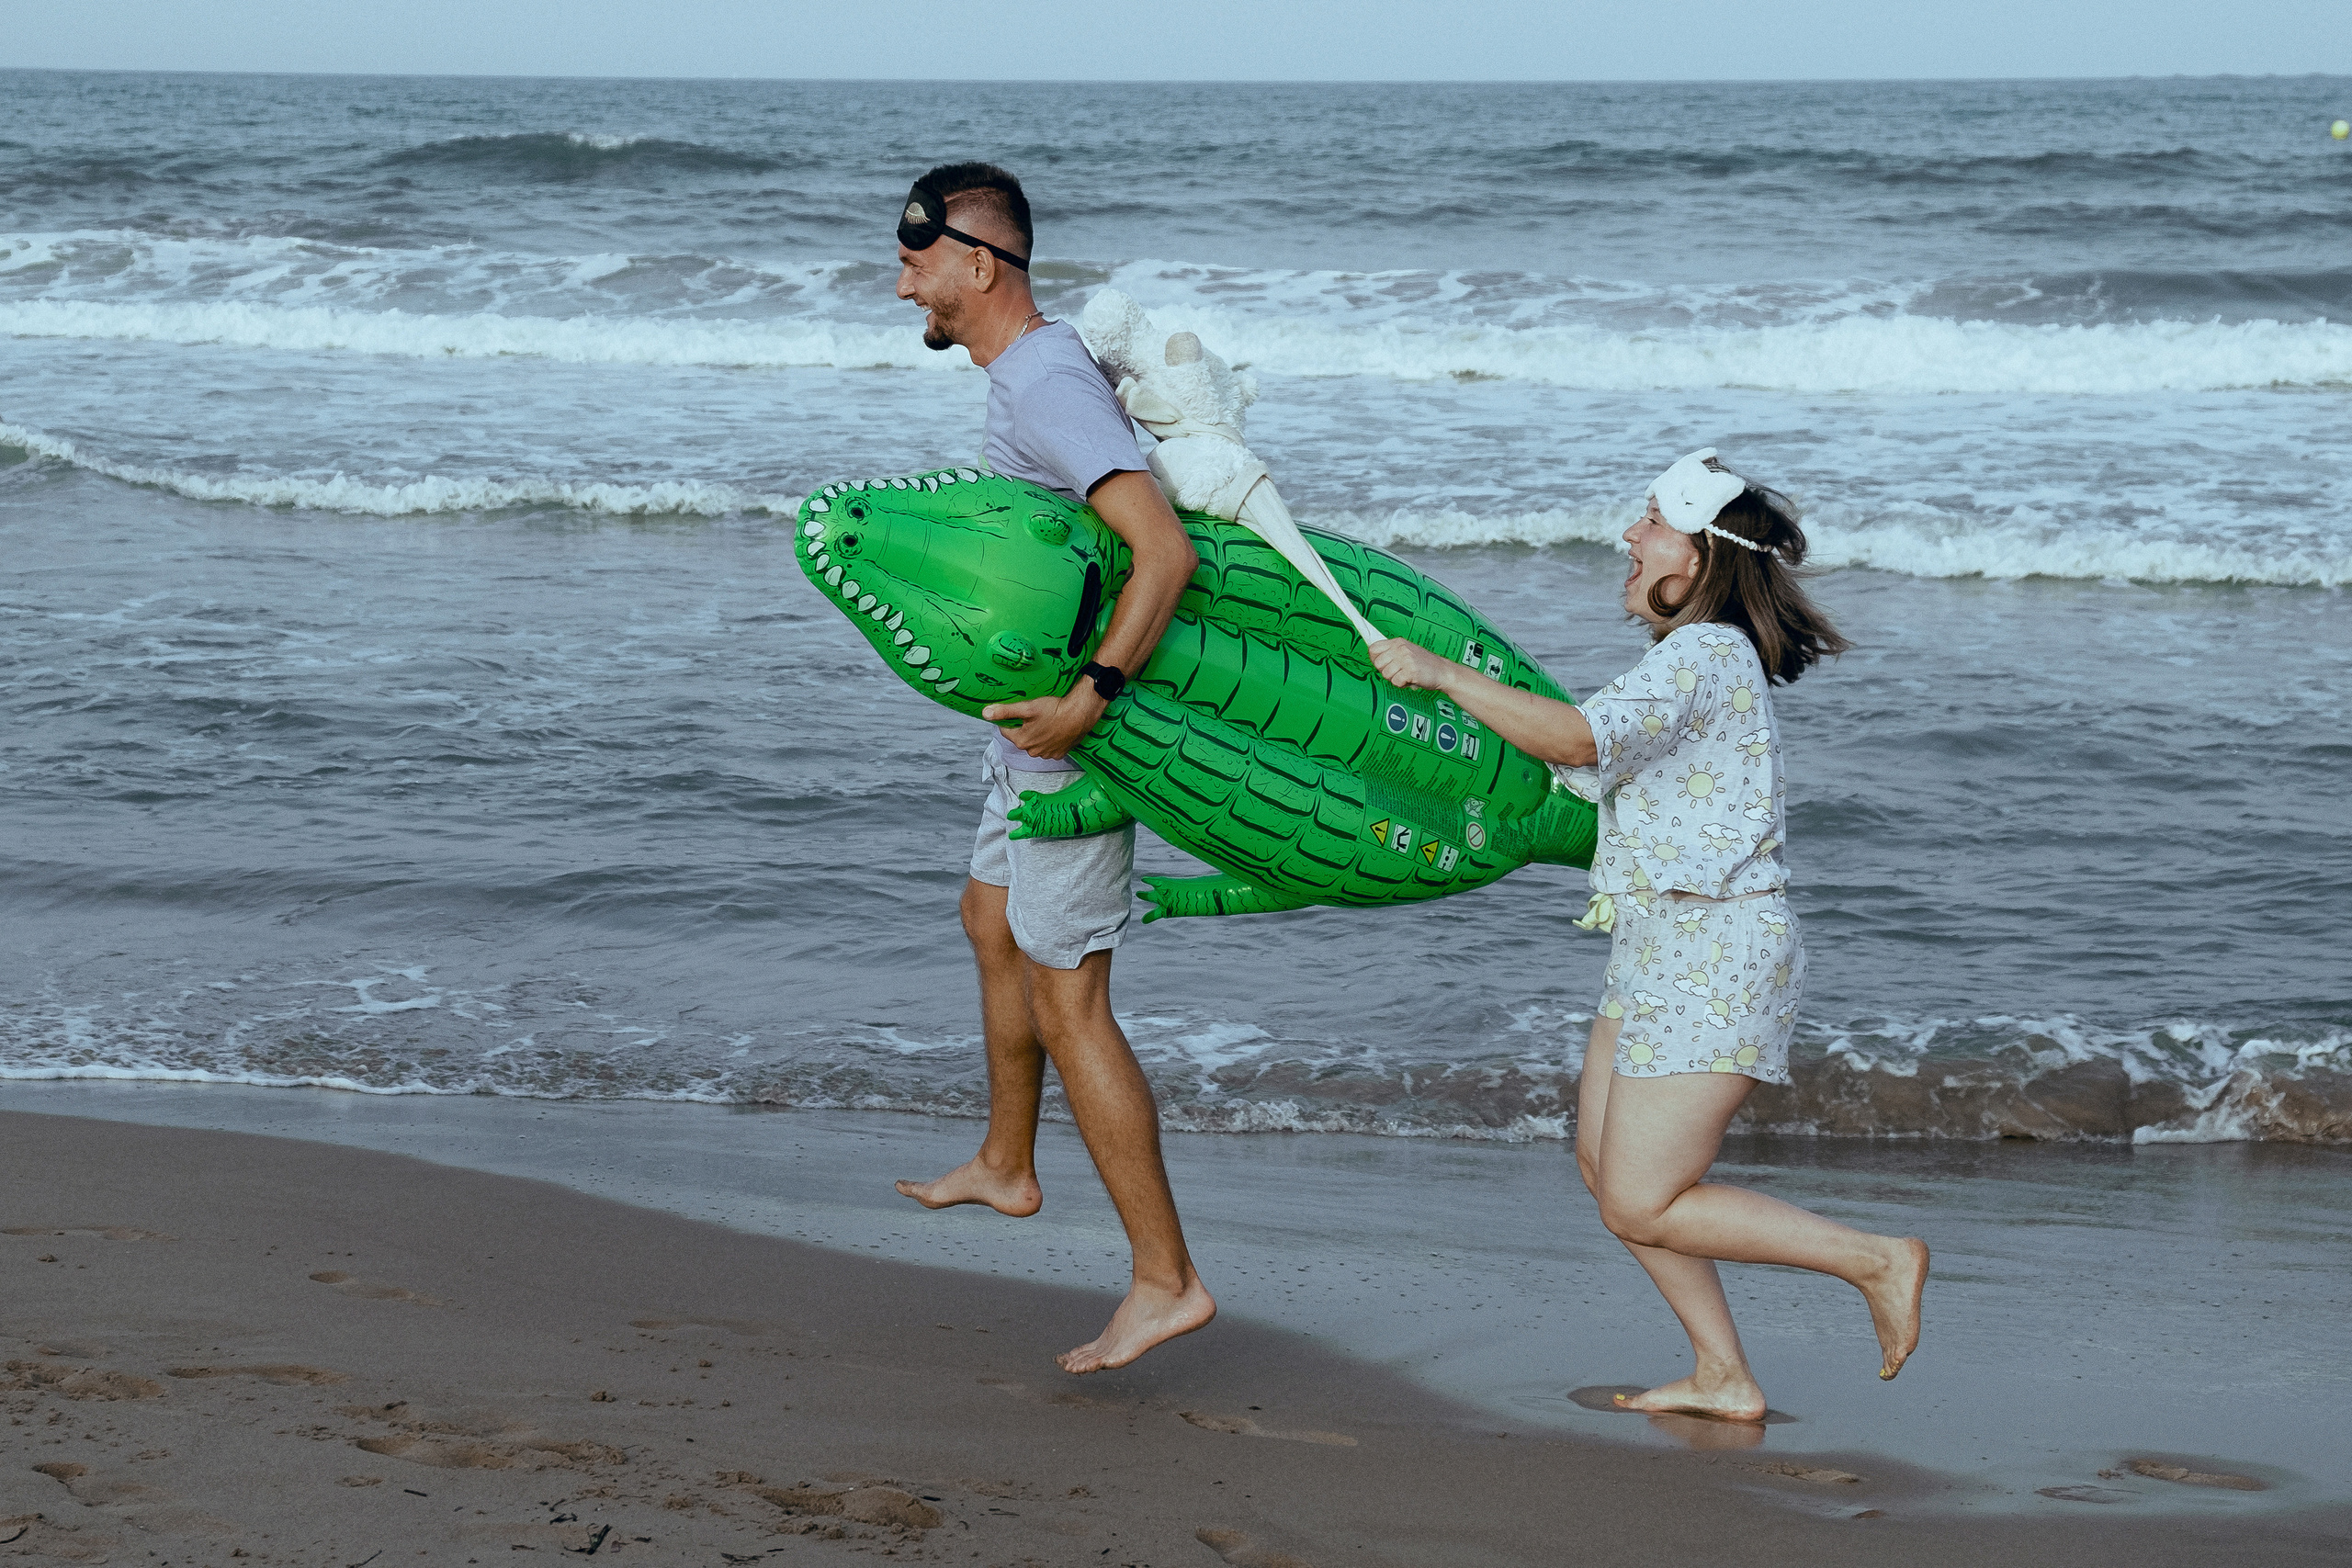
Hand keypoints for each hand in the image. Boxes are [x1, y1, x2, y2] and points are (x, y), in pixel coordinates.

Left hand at [982, 685, 1109, 760]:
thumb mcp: (1027, 707)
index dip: (1011, 719)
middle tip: (1036, 714)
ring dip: (1038, 734)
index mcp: (1022, 741)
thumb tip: (985, 713)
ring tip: (1047, 721)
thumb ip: (1005, 711)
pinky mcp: (1059, 754)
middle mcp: (1032, 751)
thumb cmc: (1055, 709)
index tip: (1019, 712)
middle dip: (1025, 727)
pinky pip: (1049, 747)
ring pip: (1035, 743)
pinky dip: (1050, 740)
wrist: (1081, 714)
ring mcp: (1046, 754)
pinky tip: (1055, 729)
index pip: (1006, 730)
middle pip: (1022, 737)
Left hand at [1368, 636, 1455, 692]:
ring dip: (1394, 679)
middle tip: (1397, 672)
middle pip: (1377, 663)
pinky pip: (1395, 682)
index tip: (1381, 664)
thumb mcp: (1407, 651)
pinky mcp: (1410, 671)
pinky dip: (1402, 684)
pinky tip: (1410, 680)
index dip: (1374, 659)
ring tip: (1405, 675)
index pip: (1373, 648)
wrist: (1443, 671)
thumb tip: (1373, 657)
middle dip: (1385, 671)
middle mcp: (1401, 648)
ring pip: (1385, 674)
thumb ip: (1392, 653)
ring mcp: (1406, 659)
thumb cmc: (1424, 664)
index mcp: (1398, 642)